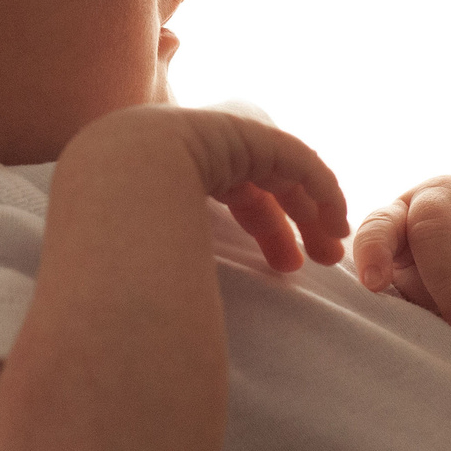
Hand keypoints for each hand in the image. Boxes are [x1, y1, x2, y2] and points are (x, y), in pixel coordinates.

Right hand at [69, 105, 350, 270]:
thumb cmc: (120, 231)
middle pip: (262, 184)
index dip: (268, 230)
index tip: (288, 265)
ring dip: (311, 209)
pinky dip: (319, 186)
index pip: (237, 196)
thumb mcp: (153, 253)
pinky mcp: (246, 128)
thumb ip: (169, 273)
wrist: (113, 180)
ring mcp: (220, 134)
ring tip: (332, 248)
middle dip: (293, 222)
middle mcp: (202, 148)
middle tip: (316, 260)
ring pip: (281, 172)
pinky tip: (336, 220)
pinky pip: (293, 157)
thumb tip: (176, 322)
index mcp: (177, 174)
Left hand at [352, 173, 450, 344]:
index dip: (374, 252)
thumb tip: (391, 318)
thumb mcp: (416, 306)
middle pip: (435, 222)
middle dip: (448, 279)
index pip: (378, 227)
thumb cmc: (446, 302)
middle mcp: (441, 194)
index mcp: (400, 219)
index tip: (375, 286)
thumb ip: (400, 305)